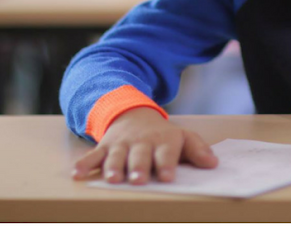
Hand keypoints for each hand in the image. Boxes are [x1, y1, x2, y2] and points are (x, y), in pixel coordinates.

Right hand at [71, 107, 216, 184]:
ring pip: (116, 156)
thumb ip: (197, 149)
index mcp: (163, 140)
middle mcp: (141, 142)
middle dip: (139, 167)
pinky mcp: (104, 146)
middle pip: (140, 155)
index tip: (168, 177)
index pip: (167, 152)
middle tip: (139, 179)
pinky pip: (93, 155)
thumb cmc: (161, 133)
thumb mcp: (182, 136)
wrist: (132, 112)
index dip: (167, 164)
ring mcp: (121, 144)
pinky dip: (84, 164)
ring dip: (114, 167)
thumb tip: (213, 163)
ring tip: (113, 179)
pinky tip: (77, 174)